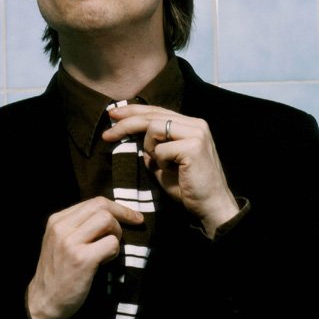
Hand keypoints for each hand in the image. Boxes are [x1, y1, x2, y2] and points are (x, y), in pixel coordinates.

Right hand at [27, 196, 143, 318]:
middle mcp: (62, 227)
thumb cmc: (58, 271)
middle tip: (131, 227)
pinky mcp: (82, 259)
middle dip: (122, 215)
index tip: (132, 215)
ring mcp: (71, 243)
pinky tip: (104, 262)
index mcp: (57, 220)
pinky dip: (114, 251)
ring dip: (116, 234)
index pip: (94, 201)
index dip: (117, 207)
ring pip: (107, 220)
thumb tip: (111, 214)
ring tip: (108, 250)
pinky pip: (111, 243)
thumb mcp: (59, 241)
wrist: (43, 302)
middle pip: (101, 206)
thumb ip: (78, 225)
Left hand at [103, 104, 238, 237]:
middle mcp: (196, 123)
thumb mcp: (164, 162)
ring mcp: (196, 133)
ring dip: (149, 148)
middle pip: (152, 115)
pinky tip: (174, 171)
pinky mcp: (194, 146)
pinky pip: (161, 149)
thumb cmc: (187, 187)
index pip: (157, 111)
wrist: (211, 207)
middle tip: (107, 134)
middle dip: (126, 123)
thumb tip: (131, 135)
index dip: (133, 111)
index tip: (112, 115)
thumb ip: (152, 146)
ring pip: (153, 128)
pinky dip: (160, 162)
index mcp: (190, 124)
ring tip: (162, 164)